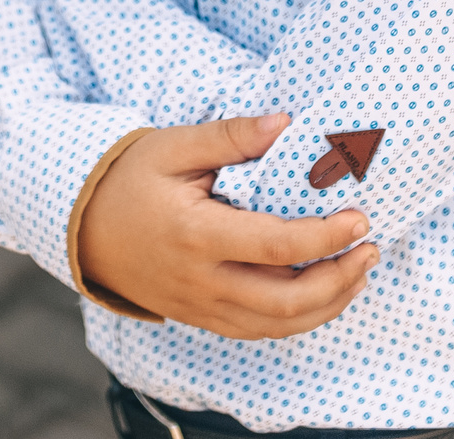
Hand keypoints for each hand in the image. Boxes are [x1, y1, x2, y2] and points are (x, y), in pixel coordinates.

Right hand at [77, 114, 376, 337]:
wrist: (83, 229)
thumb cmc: (130, 179)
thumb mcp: (172, 145)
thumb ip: (230, 135)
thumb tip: (285, 123)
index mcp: (197, 234)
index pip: (277, 245)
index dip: (327, 236)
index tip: (359, 218)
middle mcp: (202, 281)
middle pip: (287, 301)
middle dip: (340, 279)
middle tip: (369, 249)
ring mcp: (201, 307)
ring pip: (278, 325)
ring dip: (328, 304)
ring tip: (358, 272)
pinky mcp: (202, 318)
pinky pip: (259, 331)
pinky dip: (298, 318)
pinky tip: (322, 293)